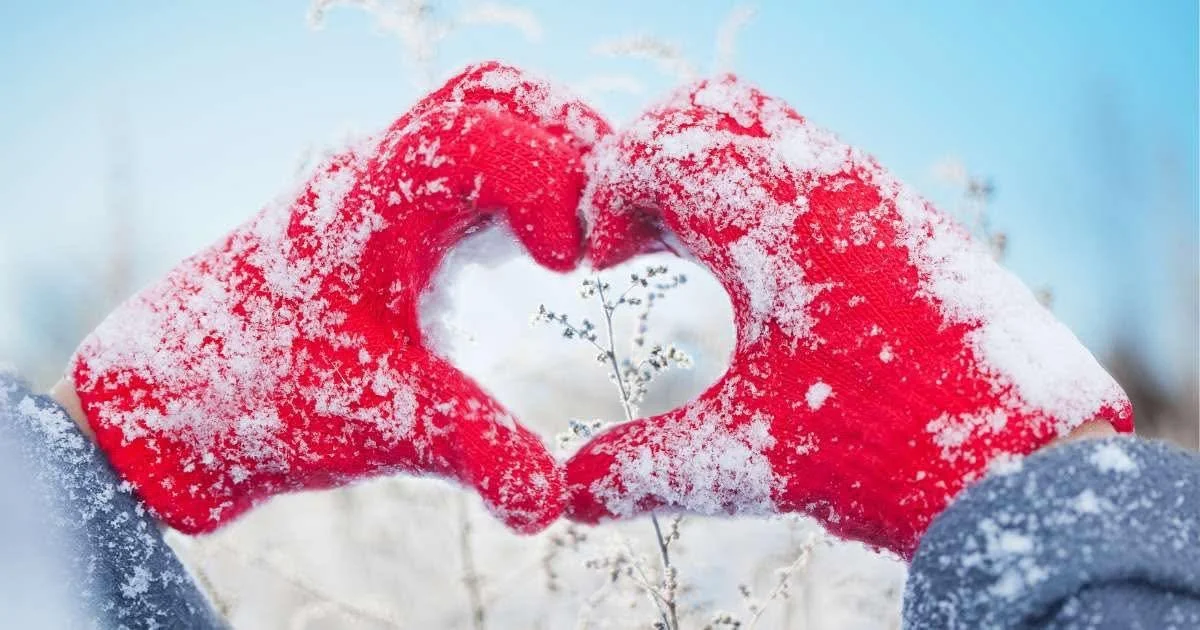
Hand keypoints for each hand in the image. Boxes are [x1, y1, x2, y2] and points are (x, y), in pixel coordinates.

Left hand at [67, 62, 608, 533]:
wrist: (169, 401)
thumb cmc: (258, 396)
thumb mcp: (376, 421)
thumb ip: (472, 450)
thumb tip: (549, 501)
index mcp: (372, 201)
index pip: (479, 134)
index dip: (547, 180)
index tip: (568, 262)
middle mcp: (377, 174)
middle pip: (490, 96)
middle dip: (565, 141)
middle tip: (602, 225)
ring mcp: (380, 189)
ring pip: (479, 118)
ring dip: (545, 156)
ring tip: (580, 236)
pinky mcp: (386, 217)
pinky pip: (466, 162)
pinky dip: (520, 183)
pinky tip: (534, 254)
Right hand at [567, 75, 1131, 556]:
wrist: (1023, 456)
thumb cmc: (888, 447)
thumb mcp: (749, 457)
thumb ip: (644, 467)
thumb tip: (568, 493)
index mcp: (773, 221)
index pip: (656, 153)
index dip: (606, 199)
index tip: (605, 265)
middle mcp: (823, 182)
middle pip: (705, 109)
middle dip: (648, 159)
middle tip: (636, 239)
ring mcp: (869, 190)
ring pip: (760, 126)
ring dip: (705, 170)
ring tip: (693, 254)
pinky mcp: (899, 213)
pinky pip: (807, 159)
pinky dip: (757, 188)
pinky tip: (763, 272)